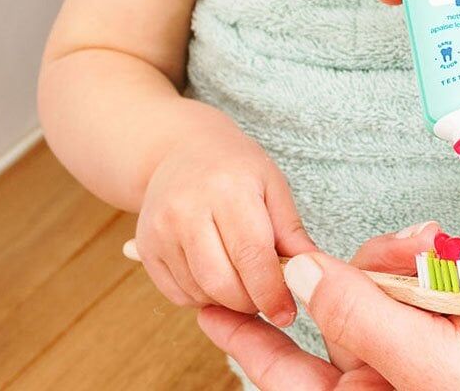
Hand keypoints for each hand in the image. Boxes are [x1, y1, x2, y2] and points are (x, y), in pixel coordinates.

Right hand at [135, 123, 314, 326]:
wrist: (180, 149)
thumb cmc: (235, 165)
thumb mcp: (272, 184)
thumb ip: (291, 229)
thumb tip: (313, 268)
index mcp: (228, 190)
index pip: (252, 255)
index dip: (272, 291)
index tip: (287, 311)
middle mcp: (188, 210)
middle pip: (222, 282)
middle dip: (250, 302)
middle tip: (268, 299)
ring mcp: (162, 230)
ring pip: (199, 292)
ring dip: (227, 301)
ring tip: (246, 283)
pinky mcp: (146, 247)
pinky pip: (177, 294)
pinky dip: (203, 297)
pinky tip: (218, 278)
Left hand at [197, 223, 459, 390]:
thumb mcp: (439, 362)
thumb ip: (362, 316)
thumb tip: (298, 272)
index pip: (288, 375)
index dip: (246, 335)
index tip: (206, 298)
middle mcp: (394, 388)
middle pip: (349, 311)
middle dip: (379, 269)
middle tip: (427, 249)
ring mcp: (428, 365)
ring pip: (394, 292)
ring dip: (429, 273)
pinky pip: (436, 292)